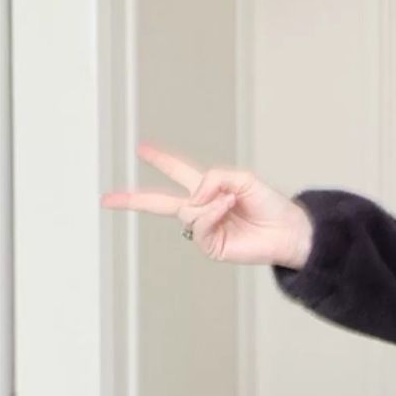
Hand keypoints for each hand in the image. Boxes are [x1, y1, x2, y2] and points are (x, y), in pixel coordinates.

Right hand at [100, 141, 312, 268]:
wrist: (289, 231)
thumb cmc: (271, 205)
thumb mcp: (241, 179)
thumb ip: (212, 179)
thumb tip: (192, 198)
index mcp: (210, 190)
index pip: (180, 173)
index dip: (162, 161)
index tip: (141, 149)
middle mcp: (204, 209)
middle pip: (161, 203)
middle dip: (133, 201)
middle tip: (106, 200)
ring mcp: (206, 229)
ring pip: (186, 211)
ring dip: (207, 202)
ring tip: (230, 201)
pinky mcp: (212, 246)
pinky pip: (199, 224)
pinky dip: (212, 213)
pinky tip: (227, 208)